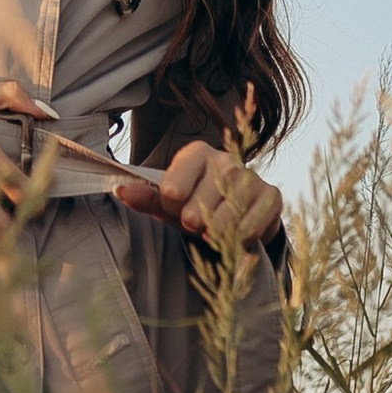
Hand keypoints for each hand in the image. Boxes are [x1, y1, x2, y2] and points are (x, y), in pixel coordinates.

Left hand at [116, 140, 282, 248]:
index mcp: (196, 153)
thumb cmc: (196, 203)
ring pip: (224, 221)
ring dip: (215, 234)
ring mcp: (251, 177)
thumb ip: (144, 197)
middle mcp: (226, 160)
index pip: (171, 189)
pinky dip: (238, 239)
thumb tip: (120, 190)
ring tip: (213, 229)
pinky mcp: (271, 196)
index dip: (169, 207)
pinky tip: (235, 232)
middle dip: (192, 224)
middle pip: (197, 209)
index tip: (173, 207)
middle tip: (195, 222)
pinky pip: (250, 228)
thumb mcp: (169, 202)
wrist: (239, 210)